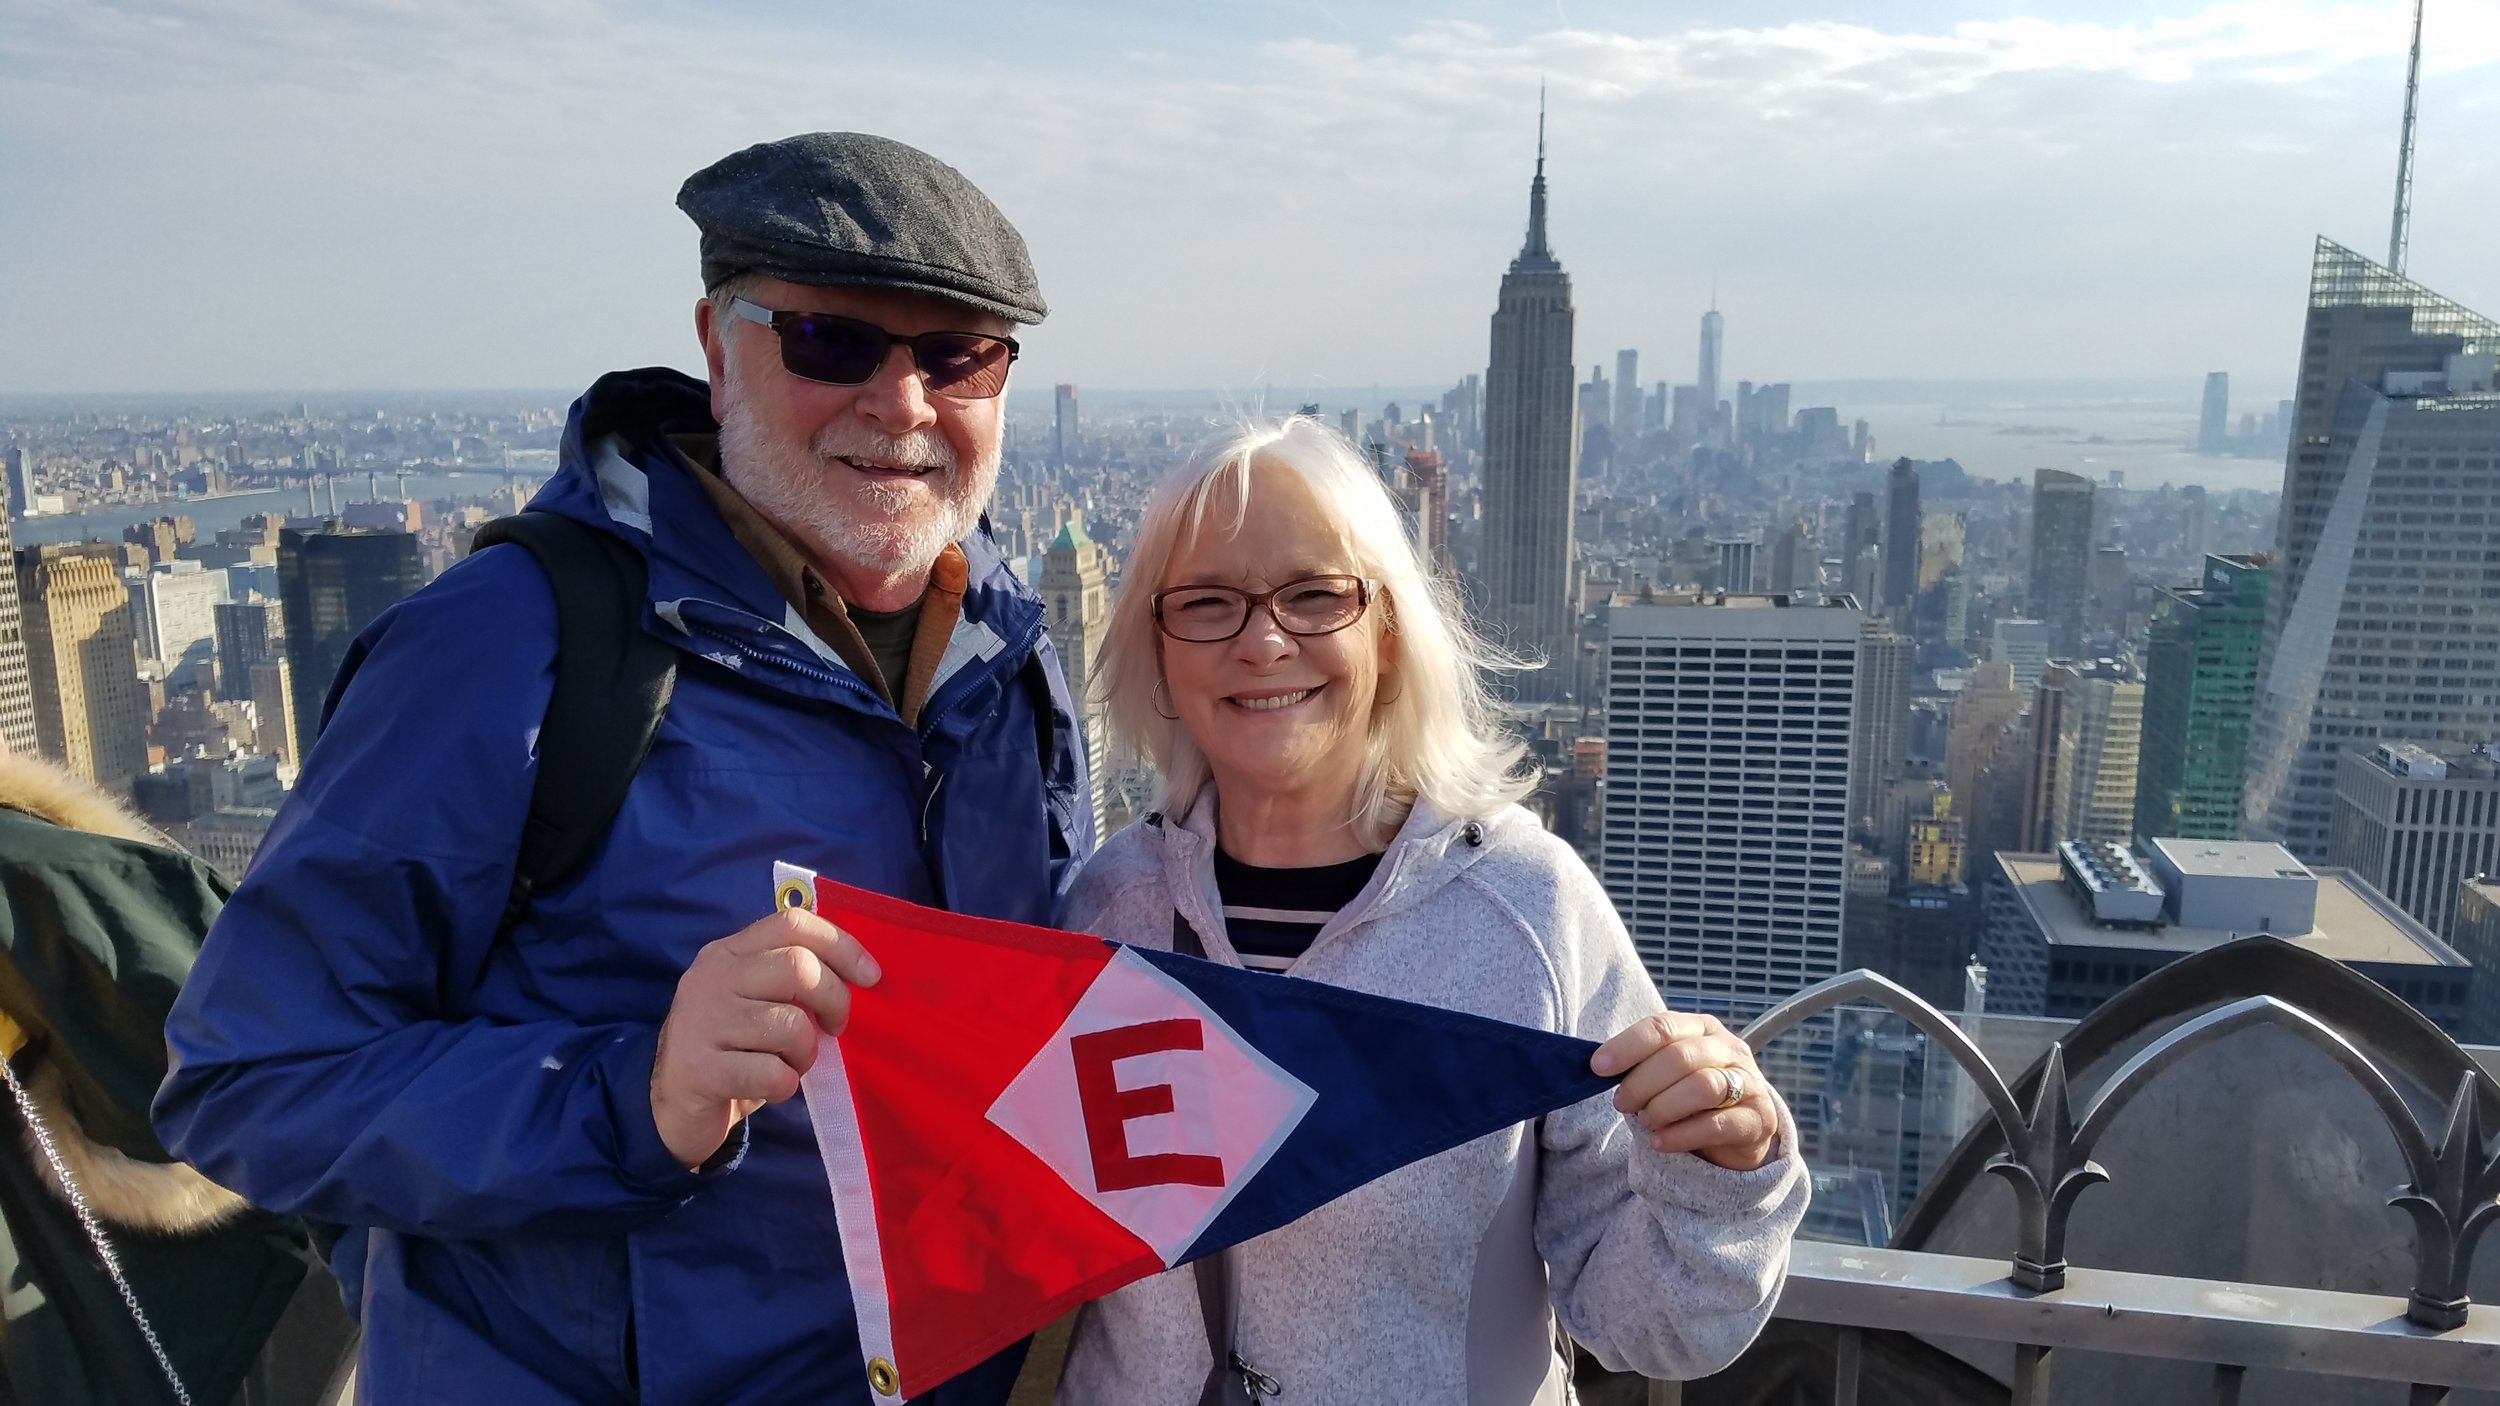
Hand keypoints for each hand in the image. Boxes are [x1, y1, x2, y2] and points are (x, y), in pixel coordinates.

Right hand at [649, 908, 880, 1170]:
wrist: (669, 1104)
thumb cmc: (732, 1048)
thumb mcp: (756, 1001)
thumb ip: (792, 980)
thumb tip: (861, 976)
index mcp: (729, 952)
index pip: (792, 923)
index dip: (842, 945)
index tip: (871, 976)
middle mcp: (711, 977)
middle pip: (798, 968)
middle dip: (834, 1002)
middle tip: (834, 1029)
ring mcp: (701, 1021)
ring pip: (791, 1026)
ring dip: (807, 1053)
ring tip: (793, 1063)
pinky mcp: (699, 1069)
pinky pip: (772, 1073)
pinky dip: (786, 1085)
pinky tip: (771, 1086)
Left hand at [1591, 1011, 1778, 1171]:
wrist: (1739, 1132)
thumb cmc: (1690, 1096)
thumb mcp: (1667, 1072)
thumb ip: (1641, 1064)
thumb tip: (1596, 1066)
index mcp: (1702, 1028)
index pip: (1663, 1026)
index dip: (1627, 1046)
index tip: (1598, 1067)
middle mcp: (1730, 1049)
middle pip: (1680, 1057)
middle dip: (1642, 1083)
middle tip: (1622, 1103)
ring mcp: (1750, 1083)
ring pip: (1702, 1086)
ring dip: (1663, 1107)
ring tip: (1645, 1122)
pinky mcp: (1759, 1120)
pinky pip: (1717, 1124)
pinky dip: (1681, 1134)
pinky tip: (1659, 1142)